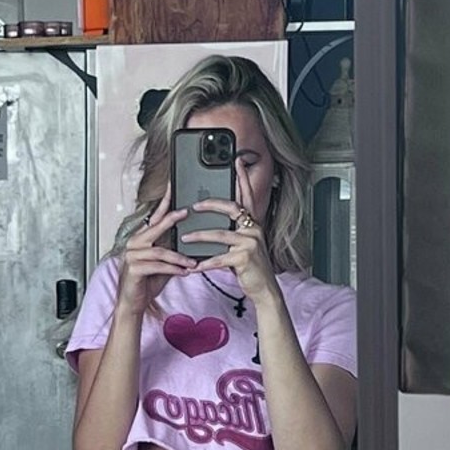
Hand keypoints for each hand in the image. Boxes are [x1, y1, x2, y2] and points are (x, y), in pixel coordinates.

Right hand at [117, 182, 196, 315]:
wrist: (133, 303)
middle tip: (186, 213)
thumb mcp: (165, 264)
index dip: (163, 203)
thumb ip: (174, 252)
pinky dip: (172, 269)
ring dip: (179, 257)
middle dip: (171, 219)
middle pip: (155, 228)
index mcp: (142, 239)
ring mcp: (132, 256)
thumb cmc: (147, 282)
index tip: (172, 187)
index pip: (154, 217)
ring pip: (160, 251)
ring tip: (192, 263)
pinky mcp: (133, 269)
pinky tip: (184, 272)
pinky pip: (157, 266)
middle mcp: (134, 244)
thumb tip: (193, 243)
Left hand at [179, 170, 278, 303]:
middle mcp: (253, 229)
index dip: (242, 178)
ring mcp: (250, 243)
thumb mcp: (243, 245)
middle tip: (194, 205)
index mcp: (252, 224)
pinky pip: (219, 258)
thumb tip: (210, 224)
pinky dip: (204, 263)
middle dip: (211, 204)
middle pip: (231, 208)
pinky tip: (193, 266)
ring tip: (184, 237)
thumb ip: (232, 233)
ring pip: (219, 234)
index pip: (247, 196)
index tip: (236, 161)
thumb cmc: (251, 267)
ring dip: (199, 236)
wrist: (265, 289)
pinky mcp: (244, 259)